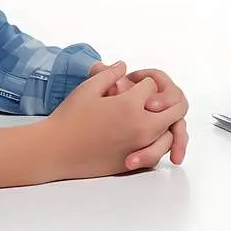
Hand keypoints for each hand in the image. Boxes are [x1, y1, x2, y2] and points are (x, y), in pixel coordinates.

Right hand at [42, 62, 186, 179]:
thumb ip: (110, 74)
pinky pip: (157, 152)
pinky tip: (147, 137)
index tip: (131, 82)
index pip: (152, 85)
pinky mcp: (133, 163)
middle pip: (175, 109)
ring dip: (168, 123)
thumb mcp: (88, 88)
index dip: (142, 81)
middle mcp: (141, 126)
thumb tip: (123, 67)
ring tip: (156, 117)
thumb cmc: (69, 118)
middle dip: (168, 99)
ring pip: (171, 133)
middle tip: (154, 97)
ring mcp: (139, 147)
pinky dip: (157, 143)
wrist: (55, 151)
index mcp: (131, 105)